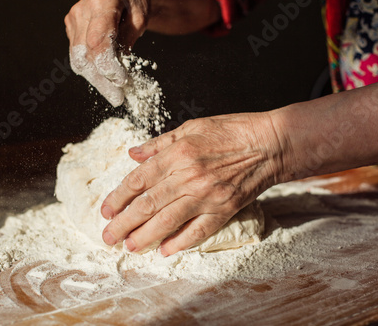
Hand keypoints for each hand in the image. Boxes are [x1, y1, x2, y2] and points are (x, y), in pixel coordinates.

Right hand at [64, 0, 220, 105]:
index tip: (122, 81)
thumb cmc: (134, 2)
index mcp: (102, 3)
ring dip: (97, 80)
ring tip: (113, 93)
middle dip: (102, 81)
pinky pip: (79, 57)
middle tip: (117, 98)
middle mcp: (82, 11)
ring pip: (78, 60)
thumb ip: (127, 42)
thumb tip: (117, 71)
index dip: (108, 66)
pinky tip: (105, 79)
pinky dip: (92, 71)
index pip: (98, 42)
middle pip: (85, 56)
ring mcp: (73, 20)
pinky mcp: (71, 29)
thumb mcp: (140, 20)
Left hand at [100, 113, 285, 255]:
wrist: (270, 143)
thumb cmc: (231, 131)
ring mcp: (207, 196)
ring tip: (129, 246)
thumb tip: (133, 153)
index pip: (138, 180)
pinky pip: (199, 231)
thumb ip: (159, 143)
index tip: (106, 210)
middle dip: (124, 224)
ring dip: (145, 236)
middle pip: (148, 205)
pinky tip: (164, 250)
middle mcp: (189, 176)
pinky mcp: (224, 209)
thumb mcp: (191, 127)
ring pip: (168, 221)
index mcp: (178, 154)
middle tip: (108, 237)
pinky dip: (180, 243)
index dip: (119, 197)